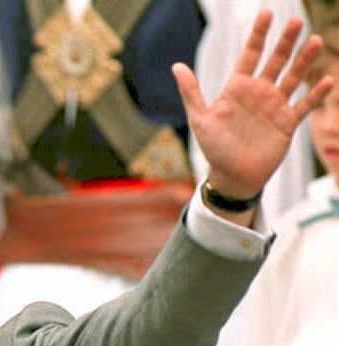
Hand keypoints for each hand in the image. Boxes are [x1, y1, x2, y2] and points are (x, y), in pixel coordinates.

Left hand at [172, 12, 332, 200]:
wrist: (232, 176)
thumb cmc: (214, 148)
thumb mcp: (200, 119)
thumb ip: (191, 92)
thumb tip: (176, 66)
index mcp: (237, 88)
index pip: (250, 55)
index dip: (258, 35)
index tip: (267, 12)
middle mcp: (258, 93)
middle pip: (275, 61)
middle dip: (285, 42)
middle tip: (296, 22)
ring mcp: (274, 106)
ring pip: (293, 77)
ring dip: (304, 61)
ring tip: (315, 41)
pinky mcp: (287, 122)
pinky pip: (304, 105)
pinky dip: (315, 94)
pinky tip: (326, 80)